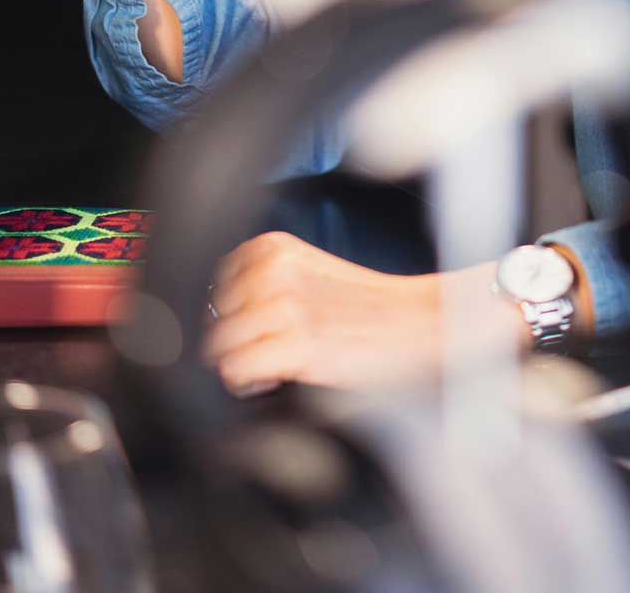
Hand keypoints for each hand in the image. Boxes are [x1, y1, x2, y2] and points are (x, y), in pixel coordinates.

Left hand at [204, 231, 526, 396]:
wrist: (420, 321)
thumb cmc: (367, 306)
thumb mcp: (307, 273)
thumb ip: (261, 282)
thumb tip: (212, 315)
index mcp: (273, 248)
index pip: (210, 287)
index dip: (229, 315)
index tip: (252, 327)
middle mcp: (273, 270)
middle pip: (210, 320)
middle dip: (232, 341)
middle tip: (270, 348)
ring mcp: (285, 306)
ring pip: (218, 347)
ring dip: (240, 364)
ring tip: (276, 361)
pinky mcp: (297, 343)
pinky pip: (236, 371)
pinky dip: (250, 382)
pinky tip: (278, 376)